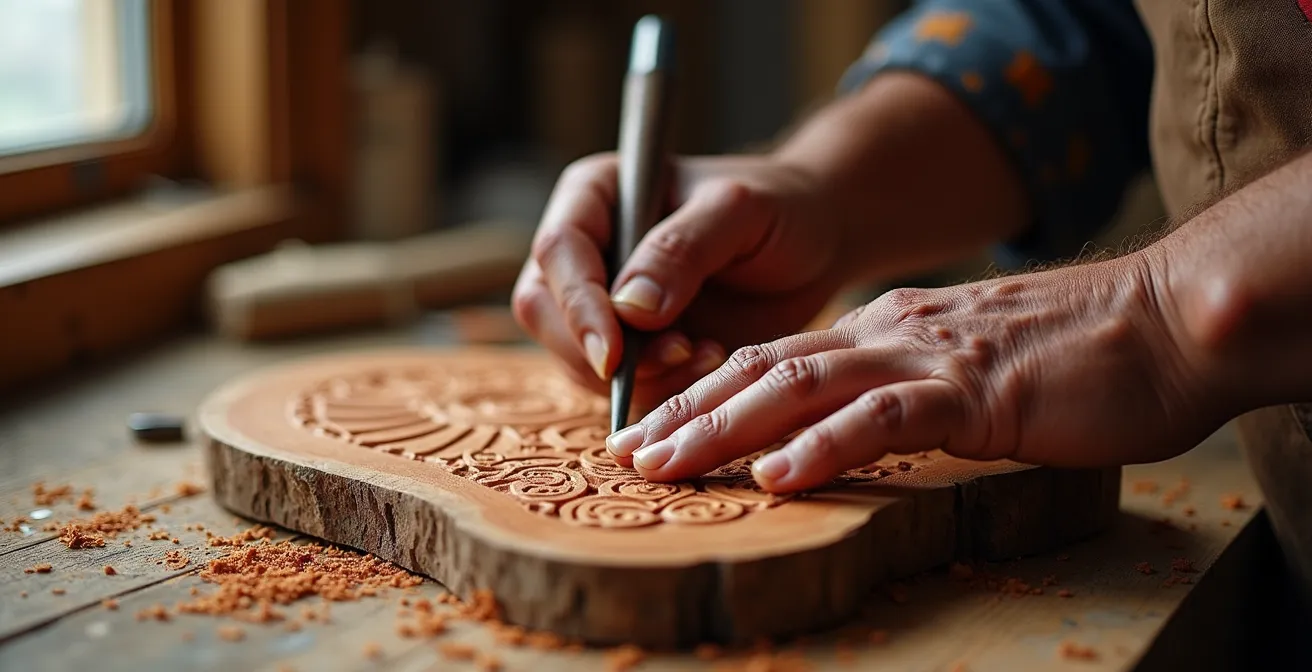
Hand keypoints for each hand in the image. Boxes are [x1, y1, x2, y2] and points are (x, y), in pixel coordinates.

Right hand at [512, 153, 848, 413]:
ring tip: (708, 354)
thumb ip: (681, 249)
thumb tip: (627, 308)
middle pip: (546, 311)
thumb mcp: (738, 211)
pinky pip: (621, 387)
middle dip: (601, 351)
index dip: (577, 305)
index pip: (558, 250)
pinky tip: (712, 364)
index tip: (613, 353)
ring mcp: (603, 305)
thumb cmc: (779, 208)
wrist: (816, 243)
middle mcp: (587, 251)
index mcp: (596, 196)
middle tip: (677, 356)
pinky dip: (660, 391)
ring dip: (636, 376)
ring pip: (577, 359)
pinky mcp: (632, 349)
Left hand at [604, 251, 1226, 491]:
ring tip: (670, 463)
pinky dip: (828, 444)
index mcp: (885, 332)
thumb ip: (904, 391)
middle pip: (766, 369)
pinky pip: (888, 416)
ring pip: (805, 385)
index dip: (704, 395)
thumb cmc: (1070, 360)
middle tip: (629, 454)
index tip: (650, 431)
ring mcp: (931, 357)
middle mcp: (891, 334)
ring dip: (729, 426)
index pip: (772, 359)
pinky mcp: (978, 389)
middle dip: (690, 412)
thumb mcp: (964, 372)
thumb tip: (849, 429)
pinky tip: (781, 473)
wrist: (1162, 325)